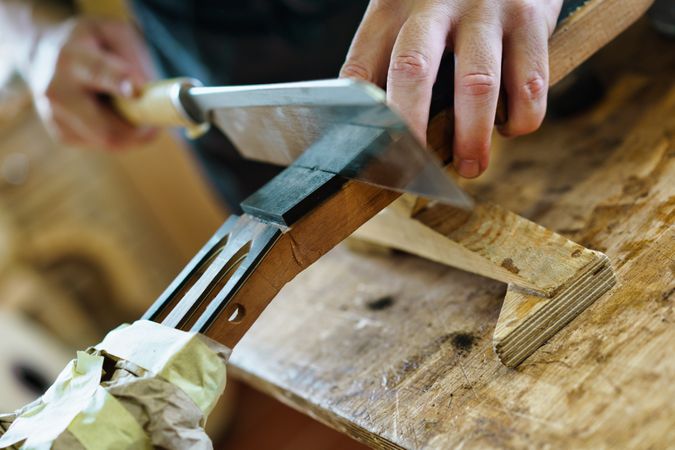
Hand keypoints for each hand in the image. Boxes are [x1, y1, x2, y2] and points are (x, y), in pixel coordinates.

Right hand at [27, 17, 156, 149]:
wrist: (42, 53)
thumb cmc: (90, 42)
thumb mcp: (112, 32)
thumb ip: (133, 56)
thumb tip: (148, 91)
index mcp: (72, 58)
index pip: (97, 73)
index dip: (118, 82)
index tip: (137, 91)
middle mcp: (58, 90)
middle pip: (107, 130)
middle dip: (140, 132)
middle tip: (159, 125)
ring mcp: (56, 117)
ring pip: (110, 142)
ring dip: (133, 133)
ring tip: (135, 111)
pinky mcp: (62, 134)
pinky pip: (104, 144)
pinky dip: (119, 134)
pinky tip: (114, 115)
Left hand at [341, 0, 562, 177]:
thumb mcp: (409, 14)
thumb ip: (389, 58)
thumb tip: (376, 128)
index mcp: (392, 6)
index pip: (361, 66)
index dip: (360, 118)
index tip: (369, 156)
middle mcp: (434, 3)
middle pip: (412, 69)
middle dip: (412, 127)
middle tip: (416, 168)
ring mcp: (485, 8)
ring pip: (477, 84)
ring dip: (473, 137)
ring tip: (472, 167)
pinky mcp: (530, 17)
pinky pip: (528, 83)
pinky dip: (520, 117)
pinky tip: (508, 125)